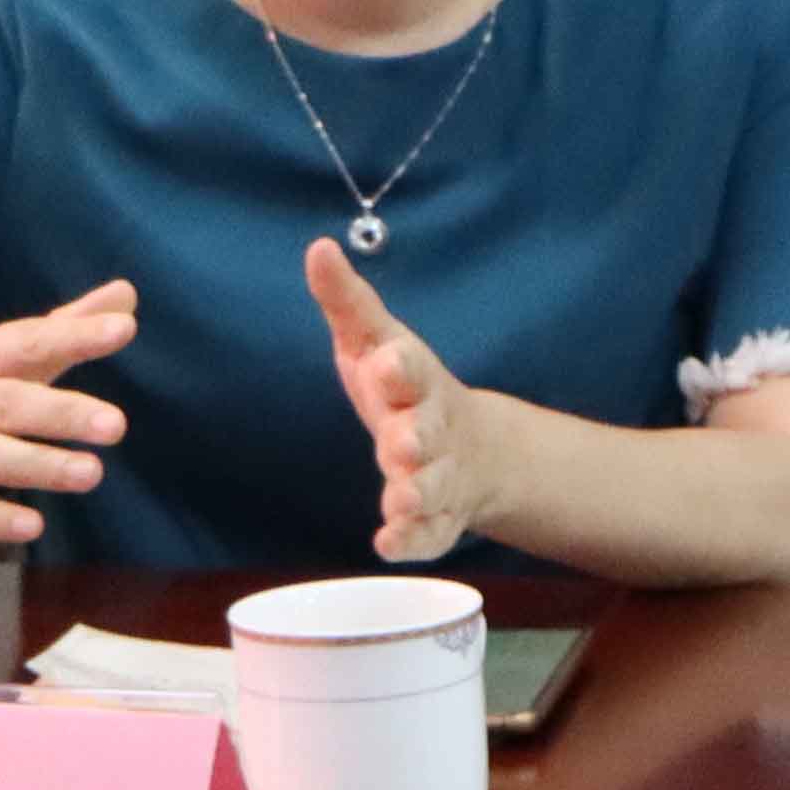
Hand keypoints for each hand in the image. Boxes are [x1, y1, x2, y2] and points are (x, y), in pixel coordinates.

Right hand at [0, 286, 137, 555]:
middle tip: (117, 425)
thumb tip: (126, 294)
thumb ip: (62, 332)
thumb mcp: (2, 367)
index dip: (70, 334)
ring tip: (92, 473)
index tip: (124, 328)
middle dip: (59, 412)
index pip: (22, 342)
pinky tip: (34, 526)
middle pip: (3, 402)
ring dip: (35, 464)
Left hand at [306, 240, 520, 562]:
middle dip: (415, 439)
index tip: (387, 364)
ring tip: (398, 501)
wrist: (473, 448)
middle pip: (427, 435)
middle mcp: (433, 430)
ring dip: (416, 494)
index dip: (400, 369)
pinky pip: (429, 535)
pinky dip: (412, 540)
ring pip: (432, 487)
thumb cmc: (404, 386)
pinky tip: (388, 543)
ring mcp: (440, 476)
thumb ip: (347, 301)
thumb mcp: (375, 339)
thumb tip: (317, 247)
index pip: (412, 371)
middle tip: (401, 445)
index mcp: (416, 382)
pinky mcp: (438, 518)